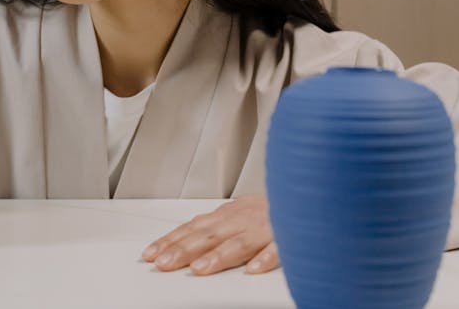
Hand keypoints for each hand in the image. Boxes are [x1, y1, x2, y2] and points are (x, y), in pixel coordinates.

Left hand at [141, 195, 278, 275]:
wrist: (308, 188)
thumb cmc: (272, 207)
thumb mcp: (238, 214)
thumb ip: (214, 227)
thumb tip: (182, 239)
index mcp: (228, 215)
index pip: (192, 228)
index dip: (170, 241)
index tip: (151, 254)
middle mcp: (242, 219)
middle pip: (208, 236)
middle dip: (184, 249)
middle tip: (164, 263)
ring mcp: (265, 226)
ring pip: (239, 242)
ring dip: (218, 256)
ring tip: (199, 269)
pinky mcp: (291, 235)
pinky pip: (279, 247)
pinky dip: (266, 258)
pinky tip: (253, 269)